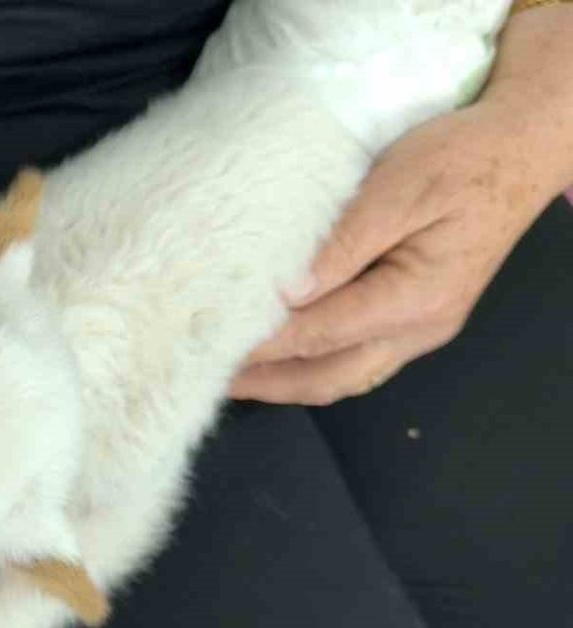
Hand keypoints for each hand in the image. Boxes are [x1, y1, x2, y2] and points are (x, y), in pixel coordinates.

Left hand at [232, 8, 572, 405]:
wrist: (520, 150)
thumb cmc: (462, 159)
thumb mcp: (400, 186)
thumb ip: (343, 242)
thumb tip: (285, 289)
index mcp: (417, 298)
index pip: (319, 334)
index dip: (260, 343)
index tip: (205, 343)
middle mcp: (420, 329)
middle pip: (327, 376)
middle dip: (263, 381)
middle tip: (201, 376)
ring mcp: (420, 331)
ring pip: (341, 378)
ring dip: (283, 383)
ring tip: (226, 376)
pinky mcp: (413, 321)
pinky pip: (354, 361)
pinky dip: (310, 367)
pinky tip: (275, 359)